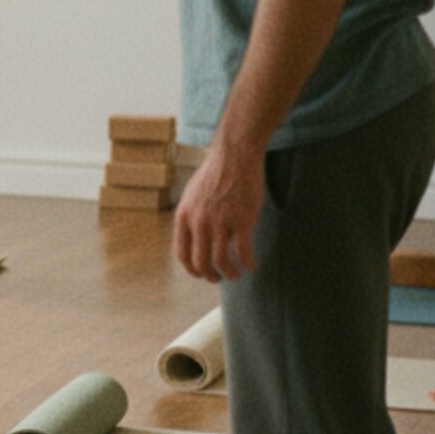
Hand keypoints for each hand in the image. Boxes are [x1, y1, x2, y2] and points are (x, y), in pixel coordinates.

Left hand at [172, 141, 264, 283]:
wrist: (234, 154)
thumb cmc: (215, 173)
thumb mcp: (192, 195)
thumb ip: (192, 217)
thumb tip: (194, 238)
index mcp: (184, 216)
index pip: (182, 254)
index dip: (191, 269)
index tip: (200, 273)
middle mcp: (199, 222)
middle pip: (201, 262)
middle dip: (210, 276)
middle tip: (218, 279)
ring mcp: (220, 221)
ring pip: (222, 261)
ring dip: (230, 273)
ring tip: (236, 275)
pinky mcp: (242, 219)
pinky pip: (243, 251)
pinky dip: (248, 263)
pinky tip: (253, 265)